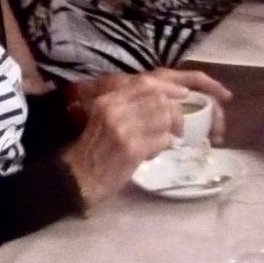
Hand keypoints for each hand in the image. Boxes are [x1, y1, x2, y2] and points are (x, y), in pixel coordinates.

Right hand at [59, 79, 180, 205]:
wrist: (79, 178)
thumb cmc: (95, 150)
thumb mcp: (106, 120)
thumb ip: (129, 107)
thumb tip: (164, 100)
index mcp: (108, 100)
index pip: (145, 84)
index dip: (169, 87)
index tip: (184, 94)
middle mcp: (114, 110)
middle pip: (159, 100)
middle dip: (176, 114)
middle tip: (179, 129)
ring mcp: (123, 129)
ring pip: (164, 119)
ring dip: (169, 132)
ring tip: (162, 143)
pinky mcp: (132, 149)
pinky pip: (162, 140)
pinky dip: (164, 147)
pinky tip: (153, 154)